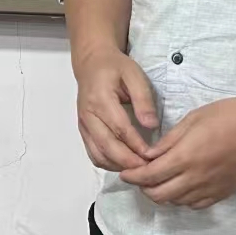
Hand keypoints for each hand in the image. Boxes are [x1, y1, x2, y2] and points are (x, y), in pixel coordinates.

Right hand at [74, 46, 158, 171]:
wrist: (92, 64)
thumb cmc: (116, 68)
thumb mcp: (134, 75)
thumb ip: (143, 99)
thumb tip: (151, 125)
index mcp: (101, 99)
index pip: (120, 129)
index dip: (136, 145)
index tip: (152, 155)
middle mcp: (88, 116)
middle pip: (107, 146)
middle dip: (128, 161)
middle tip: (147, 169)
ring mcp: (84, 126)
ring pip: (98, 155)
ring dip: (118, 166)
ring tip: (139, 169)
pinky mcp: (83, 132)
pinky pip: (93, 154)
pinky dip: (108, 163)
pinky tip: (124, 164)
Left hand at [118, 95, 235, 208]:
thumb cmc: (229, 115)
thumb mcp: (193, 118)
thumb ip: (169, 140)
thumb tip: (150, 154)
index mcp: (185, 156)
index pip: (149, 175)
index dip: (133, 176)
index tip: (124, 172)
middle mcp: (195, 177)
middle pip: (159, 195)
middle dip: (144, 188)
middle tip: (140, 177)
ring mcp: (210, 188)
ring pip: (176, 202)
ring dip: (163, 194)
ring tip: (160, 180)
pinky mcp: (222, 193)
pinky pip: (196, 204)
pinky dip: (183, 199)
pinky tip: (183, 186)